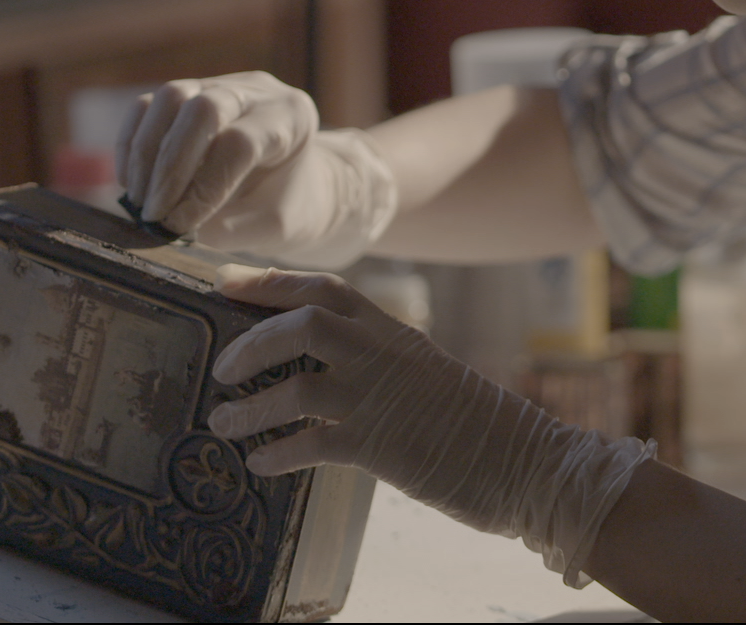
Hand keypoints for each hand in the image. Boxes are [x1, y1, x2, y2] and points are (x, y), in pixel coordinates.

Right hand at [116, 72, 395, 268]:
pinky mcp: (185, 92)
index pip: (240, 143)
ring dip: (146, 155)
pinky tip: (132, 185)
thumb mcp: (274, 226)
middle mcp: (256, 91)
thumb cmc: (285, 204)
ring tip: (141, 202)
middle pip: (204, 110)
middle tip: (154, 214)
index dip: (205, 186)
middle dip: (171, 167)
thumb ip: (234, 228)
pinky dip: (131, 146)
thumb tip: (176, 224)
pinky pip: (146, 107)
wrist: (289, 184)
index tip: (180, 225)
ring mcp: (217, 84)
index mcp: (291, 117)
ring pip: (170, 98)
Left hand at [206, 264, 652, 583]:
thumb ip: (382, 360)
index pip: (325, 289)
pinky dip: (276, 451)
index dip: (270, 283)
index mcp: (394, 331)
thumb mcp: (425, 370)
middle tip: (220, 366)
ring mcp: (380, 399)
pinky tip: (260, 462)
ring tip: (220, 424)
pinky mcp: (379, 446)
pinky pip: (310, 444)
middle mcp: (384, 355)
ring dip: (249, 407)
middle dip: (252, 339)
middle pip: (305, 323)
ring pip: (296, 387)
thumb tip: (329, 368)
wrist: (525, 460)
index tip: (226, 285)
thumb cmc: (476, 422)